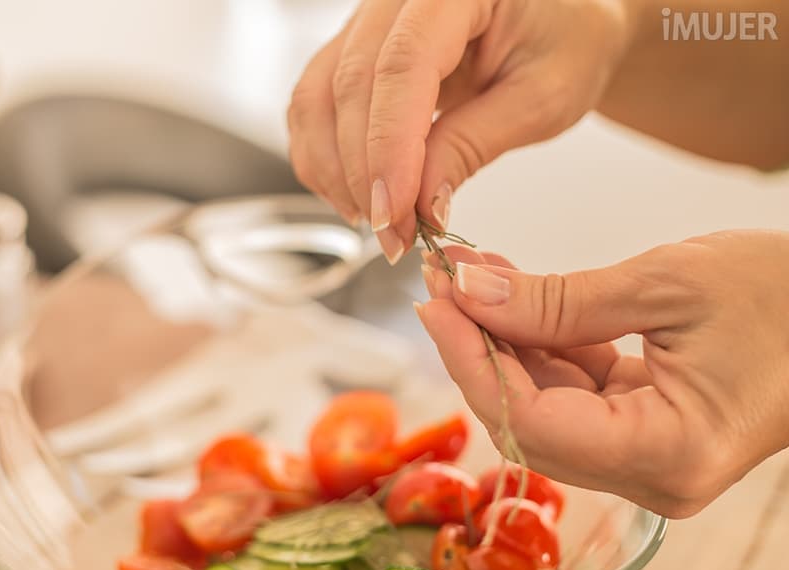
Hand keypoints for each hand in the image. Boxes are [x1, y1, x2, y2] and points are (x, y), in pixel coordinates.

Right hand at [287, 0, 631, 262]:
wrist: (562, 23)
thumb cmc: (566, 44)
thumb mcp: (542, 98)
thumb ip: (474, 144)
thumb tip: (420, 205)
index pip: (403, 65)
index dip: (390, 147)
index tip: (395, 213)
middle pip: (351, 84)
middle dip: (365, 174)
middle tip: (394, 238)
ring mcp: (367, 22)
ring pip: (316, 97)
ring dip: (336, 171)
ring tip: (378, 223)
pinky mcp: (351, 52)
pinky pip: (312, 105)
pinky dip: (324, 159)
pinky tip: (356, 197)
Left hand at [415, 230, 788, 517]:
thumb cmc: (787, 295)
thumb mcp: (664, 284)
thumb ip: (555, 300)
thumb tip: (469, 295)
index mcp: (668, 453)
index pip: (532, 424)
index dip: (473, 363)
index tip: (437, 304)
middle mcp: (654, 475)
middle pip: (530, 421)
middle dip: (479, 349)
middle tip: (444, 283)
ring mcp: (648, 457)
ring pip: (545, 406)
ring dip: (504, 342)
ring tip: (472, 277)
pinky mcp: (646, 431)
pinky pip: (575, 394)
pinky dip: (540, 346)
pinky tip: (512, 296)